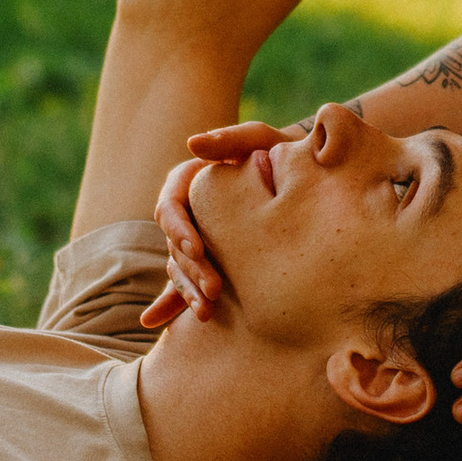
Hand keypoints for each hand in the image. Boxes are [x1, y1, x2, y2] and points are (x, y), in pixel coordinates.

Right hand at [143, 122, 292, 324]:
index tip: (197, 248)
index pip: (171, 208)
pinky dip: (175, 302)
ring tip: (206, 312)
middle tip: (213, 289)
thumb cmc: (280, 152)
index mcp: (189, 183)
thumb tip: (192, 144)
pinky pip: (189, 283)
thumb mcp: (259, 140)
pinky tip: (156, 322)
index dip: (179, 229)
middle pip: (174, 245)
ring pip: (181, 269)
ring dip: (189, 291)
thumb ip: (230, 139)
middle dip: (191, 269)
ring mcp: (198, 240)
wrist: (305, 176)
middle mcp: (189, 213)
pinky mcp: (211, 261)